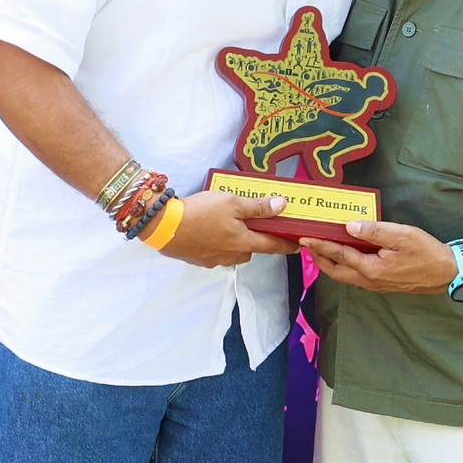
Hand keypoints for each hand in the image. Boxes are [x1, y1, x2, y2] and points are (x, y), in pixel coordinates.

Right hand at [160, 188, 299, 266]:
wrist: (165, 227)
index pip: (272, 246)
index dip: (286, 245)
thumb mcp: (232, 202)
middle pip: (251, 249)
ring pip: (233, 252)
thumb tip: (283, 206)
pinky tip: (210, 231)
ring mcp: (215, 260)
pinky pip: (217, 253)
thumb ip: (258, 206)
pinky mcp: (200, 260)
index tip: (298, 246)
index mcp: (244, 242)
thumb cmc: (202, 212)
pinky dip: (218, 243)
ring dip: (236, 241)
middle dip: (255, 239)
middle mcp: (232, 256)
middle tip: (254, 224)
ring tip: (229, 224)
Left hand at [301, 219, 456, 292]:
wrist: (447, 273)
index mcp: (371, 268)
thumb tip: (349, 227)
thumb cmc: (426, 252)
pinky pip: (356, 277)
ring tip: (321, 250)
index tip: (304, 238)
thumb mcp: (401, 235)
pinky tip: (346, 257)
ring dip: (331, 264)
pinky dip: (345, 267)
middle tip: (307, 246)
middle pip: (336, 272)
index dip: (320, 245)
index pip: (339, 255)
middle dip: (319, 258)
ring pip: (346, 277)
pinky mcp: (383, 284)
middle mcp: (370, 280)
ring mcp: (376, 285)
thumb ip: (374, 231)